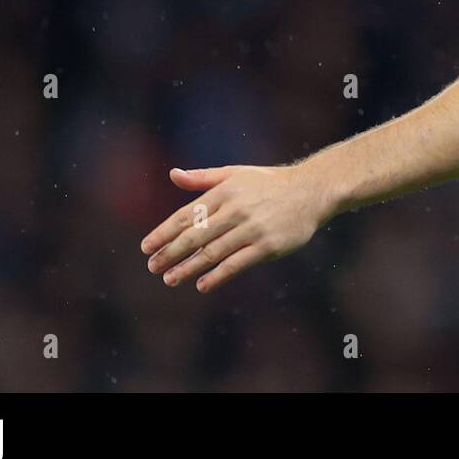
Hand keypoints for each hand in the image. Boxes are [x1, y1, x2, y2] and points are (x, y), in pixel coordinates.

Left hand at [141, 163, 334, 292]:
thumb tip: (173, 175)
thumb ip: (203, 178)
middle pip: (195, 235)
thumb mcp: (236, 174)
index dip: (163, 232)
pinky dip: (217, 276)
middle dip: (170, 253)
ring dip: (188, 267)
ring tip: (169, 279)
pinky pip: (237, 264)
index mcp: (225, 191)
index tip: (146, 247)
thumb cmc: (270, 183)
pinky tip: (202, 285)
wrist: (312, 191)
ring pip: (212, 252)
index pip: (187, 215)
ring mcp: (252, 229)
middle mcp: (236, 209)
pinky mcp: (268, 246)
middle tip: (152, 267)